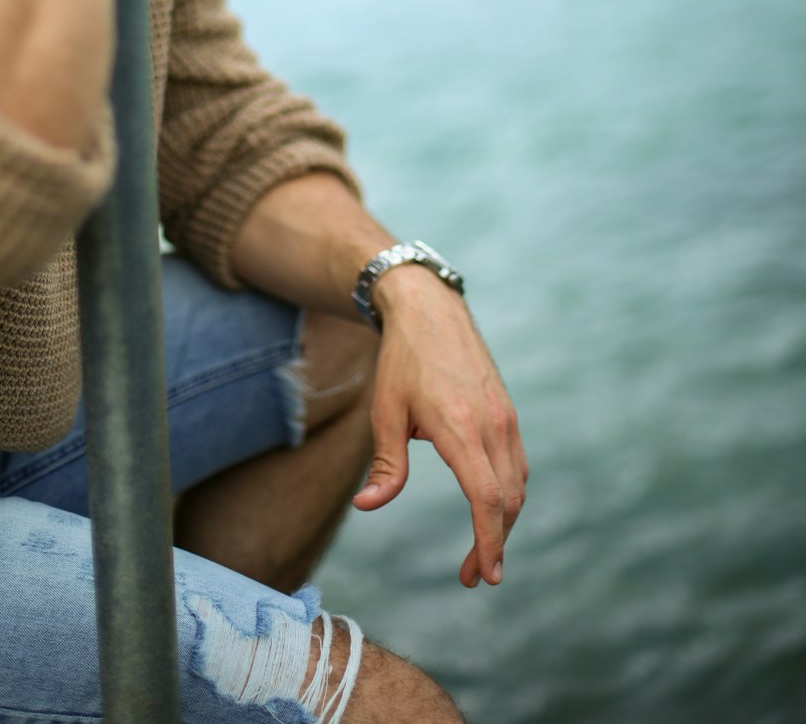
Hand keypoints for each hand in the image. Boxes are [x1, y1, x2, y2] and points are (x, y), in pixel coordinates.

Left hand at [352, 268, 528, 587]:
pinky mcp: (507, 411)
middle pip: (508, 499)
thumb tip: (368, 506)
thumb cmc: (402, 360)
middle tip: (475, 575)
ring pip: (518, 483)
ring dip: (505, 521)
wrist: (429, 310)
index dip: (489, 541)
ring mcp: (505, 416)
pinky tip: (490, 506)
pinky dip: (509, 493)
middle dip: (495, 543)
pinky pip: (517, 463)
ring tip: (482, 549)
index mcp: (460, 427)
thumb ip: (386, 464)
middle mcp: (492, 424)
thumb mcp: (385, 411)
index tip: (485, 574)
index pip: (487, 498)